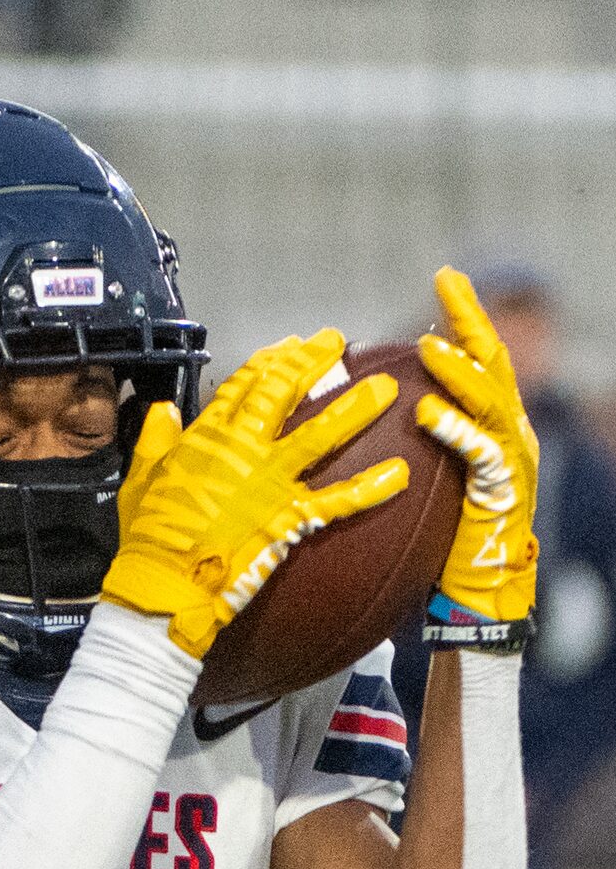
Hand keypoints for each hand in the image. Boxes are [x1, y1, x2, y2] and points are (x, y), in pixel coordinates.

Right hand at [103, 329, 409, 657]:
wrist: (161, 581)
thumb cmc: (146, 535)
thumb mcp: (138, 478)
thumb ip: (153, 439)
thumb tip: (164, 410)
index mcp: (206, 438)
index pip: (242, 385)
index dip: (268, 361)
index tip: (289, 346)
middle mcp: (243, 449)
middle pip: (284, 393)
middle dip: (312, 362)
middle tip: (336, 344)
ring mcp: (270, 481)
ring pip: (321, 434)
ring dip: (355, 408)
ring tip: (384, 388)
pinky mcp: (289, 516)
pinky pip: (338, 499)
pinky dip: (371, 488)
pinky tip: (400, 474)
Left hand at [417, 265, 540, 629]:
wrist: (478, 588)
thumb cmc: (443, 533)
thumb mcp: (424, 474)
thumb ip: (411, 438)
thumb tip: (358, 404)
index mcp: (488, 422)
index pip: (477, 357)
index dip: (463, 318)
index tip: (443, 279)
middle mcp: (506, 430)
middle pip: (493, 361)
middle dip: (472, 319)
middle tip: (447, 283)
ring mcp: (511, 457)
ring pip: (490, 401)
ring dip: (459, 371)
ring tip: (429, 347)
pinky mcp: (502, 490)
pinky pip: (481, 454)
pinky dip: (456, 430)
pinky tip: (430, 414)